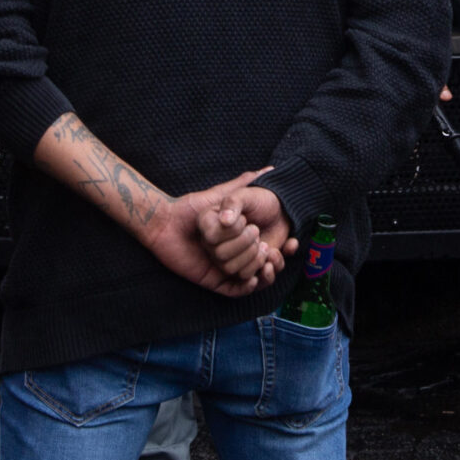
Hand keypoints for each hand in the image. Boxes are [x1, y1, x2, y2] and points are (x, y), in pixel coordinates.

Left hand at [141, 170, 276, 295]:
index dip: (285, 248)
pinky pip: (235, 291)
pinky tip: (254, 278)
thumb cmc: (191, 208)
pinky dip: (247, 287)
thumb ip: (243, 185)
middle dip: (273, 259)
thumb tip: (267, 169)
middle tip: (272, 250)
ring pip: (252, 277)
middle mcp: (235, 254)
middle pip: (263, 264)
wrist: (165, 223)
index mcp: (239, 239)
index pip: (268, 248)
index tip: (294, 242)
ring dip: (261, 271)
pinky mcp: (214, 281)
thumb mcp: (222, 195)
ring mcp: (225, 269)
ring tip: (265, 260)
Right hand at [207, 181, 293, 276]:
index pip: (211, 239)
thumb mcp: (245, 195)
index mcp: (211, 227)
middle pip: (225, 263)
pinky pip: (256, 281)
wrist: (280, 210)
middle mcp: (219, 247)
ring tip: (269, 247)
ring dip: (258, 261)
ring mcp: (236, 260)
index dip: (231, 232)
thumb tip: (225, 221)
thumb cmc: (258, 200)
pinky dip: (268, 271)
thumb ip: (233, 203)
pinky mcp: (252, 269)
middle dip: (247, 249)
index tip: (244, 220)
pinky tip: (276, 254)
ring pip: (241, 274)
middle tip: (257, 232)